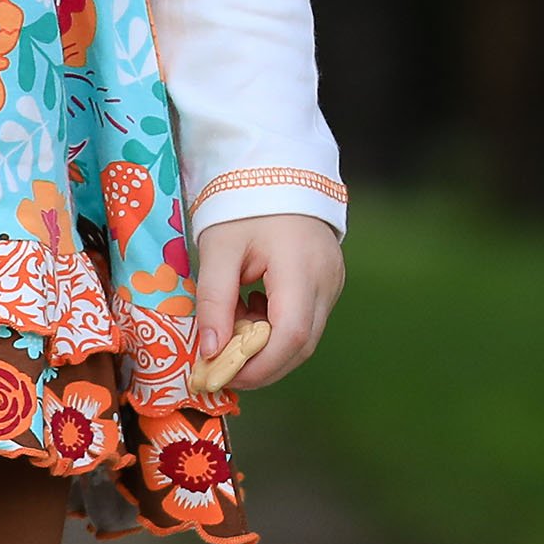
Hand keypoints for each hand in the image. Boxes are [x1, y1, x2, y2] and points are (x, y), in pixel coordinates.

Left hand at [189, 211, 344, 394]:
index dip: (259, 365)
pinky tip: (250, 308)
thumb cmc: (243, 204)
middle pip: (302, 345)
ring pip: (306, 336)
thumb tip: (211, 352)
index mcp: (300, 268)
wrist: (276, 170)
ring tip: (232, 327)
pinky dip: (277, 328)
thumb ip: (214, 301)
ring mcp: (333, 282)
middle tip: (221, 366)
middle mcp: (326, 280)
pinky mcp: (329, 282)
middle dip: (261, 365)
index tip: (223, 373)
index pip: (290, 335)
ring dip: (267, 346)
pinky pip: (307, 319)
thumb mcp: (219, 250)